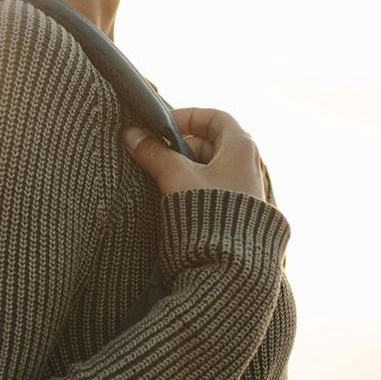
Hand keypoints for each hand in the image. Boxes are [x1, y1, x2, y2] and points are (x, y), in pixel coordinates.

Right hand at [121, 107, 268, 202]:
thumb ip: (153, 153)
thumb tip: (131, 134)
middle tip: (158, 157)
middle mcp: (249, 165)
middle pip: (211, 143)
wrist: (230, 263)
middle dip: (181, 147)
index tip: (162, 127)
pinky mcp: (239, 210)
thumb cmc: (209, 213)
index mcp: (241, 147)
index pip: (215, 117)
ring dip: (186, 170)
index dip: (188, 117)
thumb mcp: (176, 177)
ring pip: (211, 167)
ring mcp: (245, 189)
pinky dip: (195, 187)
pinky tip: (178, 200)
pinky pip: (215, 188)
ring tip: (164, 182)